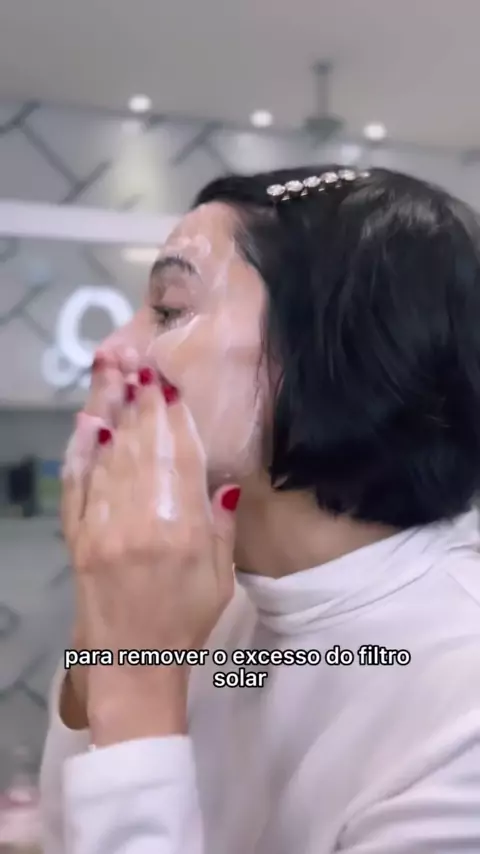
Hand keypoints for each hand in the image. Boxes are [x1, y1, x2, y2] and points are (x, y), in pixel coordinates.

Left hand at [62, 367, 239, 744]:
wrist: (132, 666)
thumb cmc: (186, 623)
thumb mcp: (222, 578)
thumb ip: (221, 525)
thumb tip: (219, 481)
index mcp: (182, 531)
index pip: (180, 458)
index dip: (174, 416)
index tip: (167, 379)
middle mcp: (139, 522)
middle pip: (142, 447)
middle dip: (140, 399)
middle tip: (136, 358)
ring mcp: (101, 528)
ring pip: (109, 458)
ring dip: (110, 410)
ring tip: (111, 371)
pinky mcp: (76, 538)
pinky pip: (77, 486)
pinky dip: (80, 452)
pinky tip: (87, 422)